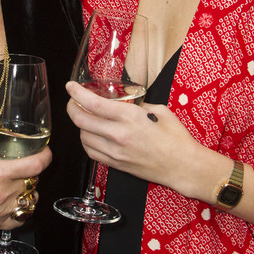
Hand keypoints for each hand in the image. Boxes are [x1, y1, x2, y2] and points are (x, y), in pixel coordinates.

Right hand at [0, 95, 50, 234]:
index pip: (36, 165)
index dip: (45, 156)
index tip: (45, 150)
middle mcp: (3, 193)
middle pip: (33, 180)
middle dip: (32, 170)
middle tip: (24, 162)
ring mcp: (1, 210)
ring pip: (30, 199)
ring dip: (28, 189)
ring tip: (19, 180)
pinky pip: (20, 218)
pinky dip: (22, 209)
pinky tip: (15, 200)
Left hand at [65, 80, 234, 204]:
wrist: (183, 166)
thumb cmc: (176, 138)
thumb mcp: (158, 111)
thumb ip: (137, 106)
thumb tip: (125, 104)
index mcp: (130, 117)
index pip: (93, 103)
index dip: (77, 93)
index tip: (70, 86)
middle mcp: (118, 134)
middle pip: (81, 120)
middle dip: (72, 107)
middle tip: (73, 101)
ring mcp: (115, 152)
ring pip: (83, 137)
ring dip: (80, 125)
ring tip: (84, 117)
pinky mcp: (116, 164)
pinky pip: (91, 152)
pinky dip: (86, 141)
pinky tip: (91, 135)